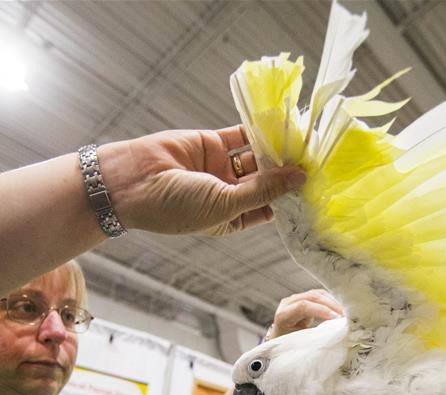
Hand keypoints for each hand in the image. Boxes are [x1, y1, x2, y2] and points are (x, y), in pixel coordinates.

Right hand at [99, 127, 305, 235]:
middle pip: (266, 181)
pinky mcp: (213, 144)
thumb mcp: (225, 204)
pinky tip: (279, 126)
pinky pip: (240, 136)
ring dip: (275, 151)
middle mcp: (229, 193)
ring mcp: (221, 168)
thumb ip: (264, 191)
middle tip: (314, 161)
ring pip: (256, 157)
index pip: (269, 207)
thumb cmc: (175, 206)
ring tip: (301, 143)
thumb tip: (299, 179)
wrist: (131, 181)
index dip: (289, 198)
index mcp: (232, 218)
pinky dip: (258, 130)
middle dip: (286, 172)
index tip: (314, 189)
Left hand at [265, 289, 343, 339]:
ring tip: (345, 313)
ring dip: (333, 302)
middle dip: (331, 305)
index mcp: (283, 315)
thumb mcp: (300, 343)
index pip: (303, 306)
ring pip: (317, 294)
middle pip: (312, 297)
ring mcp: (296, 298)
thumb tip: (334, 332)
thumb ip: (314, 336)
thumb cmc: (290, 346)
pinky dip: (331, 301)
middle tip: (345, 315)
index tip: (337, 319)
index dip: (322, 311)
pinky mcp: (304, 298)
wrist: (282, 341)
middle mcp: (288, 303)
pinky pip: (320, 296)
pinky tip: (339, 309)